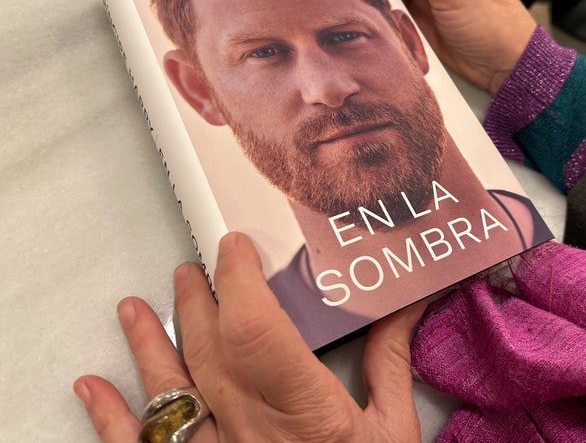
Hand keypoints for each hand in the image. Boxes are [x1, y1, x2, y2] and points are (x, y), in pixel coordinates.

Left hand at [74, 232, 424, 441]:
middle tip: (193, 269)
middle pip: (208, 351)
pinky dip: (112, 418)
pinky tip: (93, 387)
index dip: (238, 283)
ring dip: (148, 345)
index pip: (255, 333)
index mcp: (308, 413)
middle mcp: (254, 431)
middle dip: (197, 301)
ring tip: (132, 308)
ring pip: (170, 392)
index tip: (236, 247)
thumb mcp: (393, 429)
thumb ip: (389, 361)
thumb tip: (404, 301)